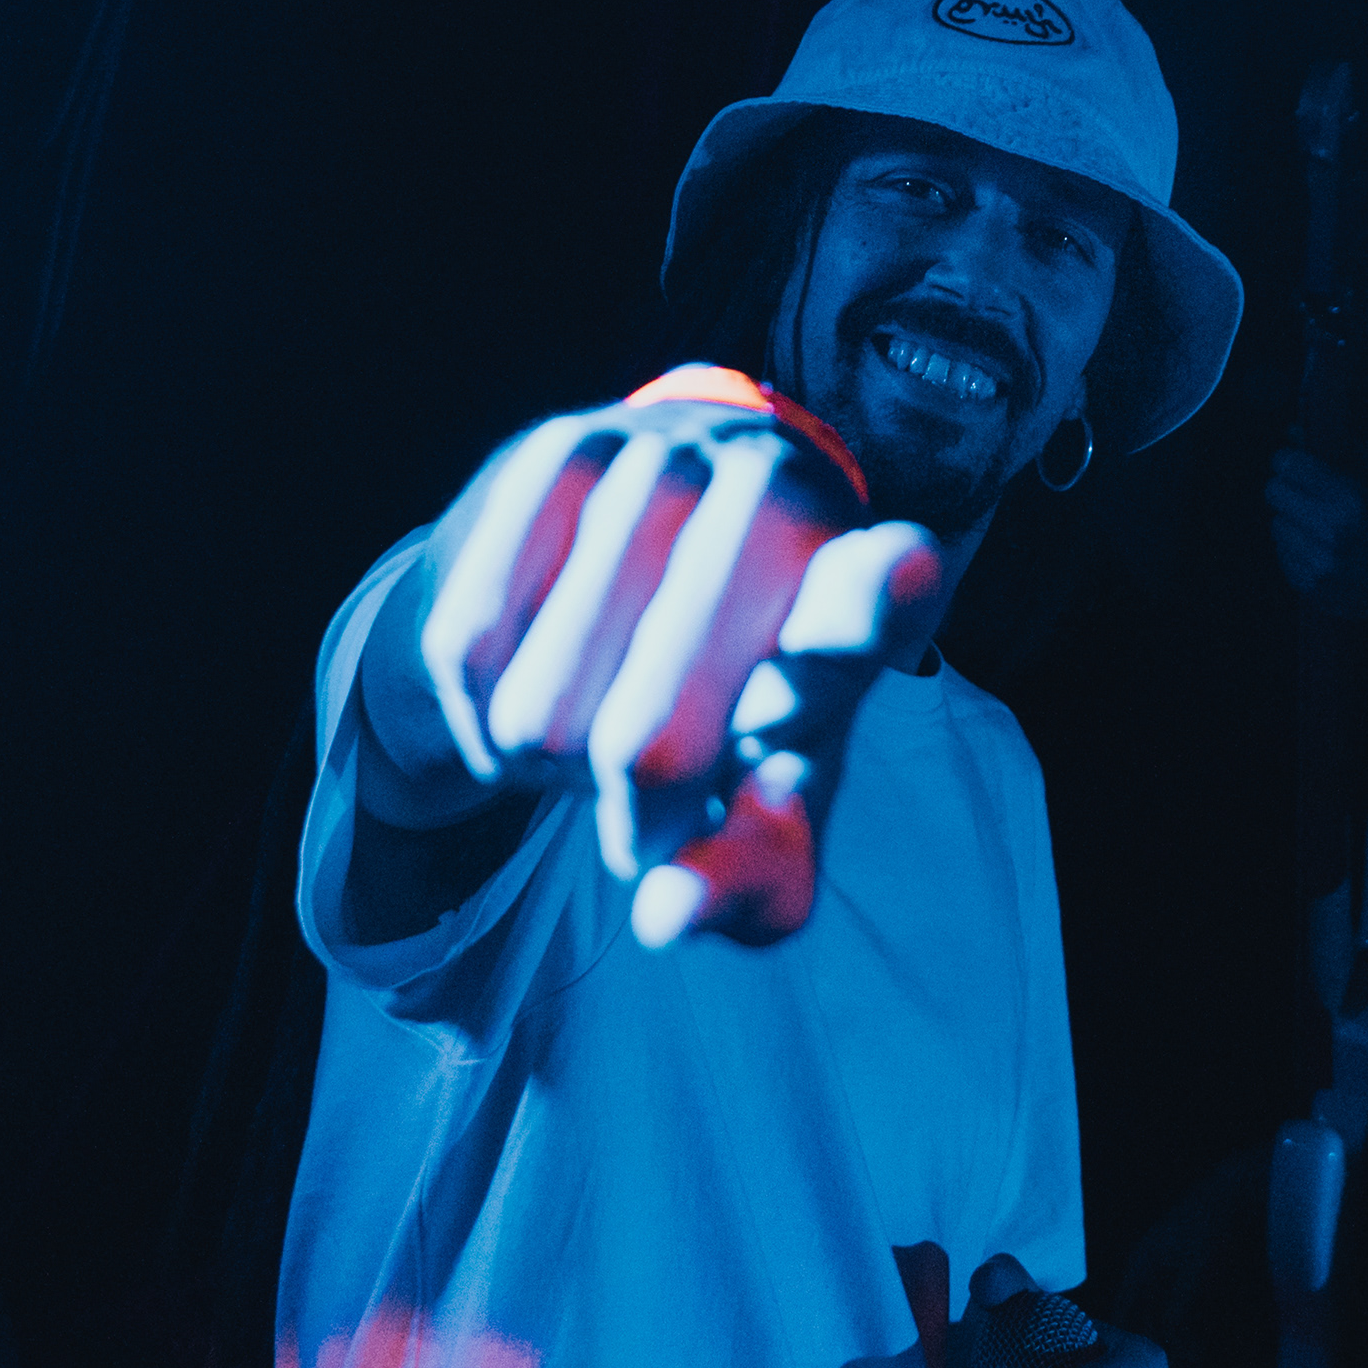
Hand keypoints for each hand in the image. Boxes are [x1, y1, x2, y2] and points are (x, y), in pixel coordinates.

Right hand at [419, 375, 944, 947]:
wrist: (628, 564)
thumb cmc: (726, 709)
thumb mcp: (766, 810)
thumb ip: (749, 885)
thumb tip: (666, 915)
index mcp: (866, 595)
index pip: (869, 597)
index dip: (878, 596)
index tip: (901, 572)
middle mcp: (778, 504)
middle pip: (653, 750)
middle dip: (638, 819)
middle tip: (659, 798)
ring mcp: (668, 464)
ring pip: (540, 716)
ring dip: (550, 768)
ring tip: (602, 711)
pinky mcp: (561, 452)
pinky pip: (466, 646)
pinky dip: (482, 708)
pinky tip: (534, 671)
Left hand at [1264, 445, 1367, 623]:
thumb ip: (1338, 449)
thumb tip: (1292, 430)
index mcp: (1348, 498)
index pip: (1288, 464)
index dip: (1290, 460)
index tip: (1298, 464)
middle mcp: (1329, 531)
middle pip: (1273, 492)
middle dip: (1287, 489)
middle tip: (1306, 495)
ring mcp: (1318, 562)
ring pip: (1277, 525)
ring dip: (1293, 523)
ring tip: (1321, 528)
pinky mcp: (1309, 587)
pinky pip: (1283, 556)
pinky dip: (1297, 551)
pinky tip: (1323, 551)